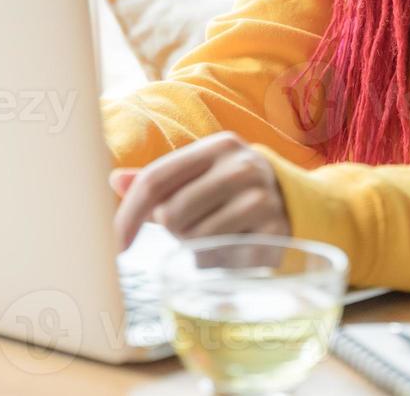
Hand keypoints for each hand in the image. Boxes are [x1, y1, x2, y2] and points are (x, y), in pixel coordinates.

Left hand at [110, 131, 289, 250]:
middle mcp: (243, 167)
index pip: (156, 180)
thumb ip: (157, 180)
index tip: (115, 245)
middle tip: (192, 225)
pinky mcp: (275, 234)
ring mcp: (264, 199)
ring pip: (196, 240)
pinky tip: (233, 246)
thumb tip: (114, 181)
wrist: (294, 200)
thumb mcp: (199, 174)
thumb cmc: (231, 189)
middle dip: (173, 230)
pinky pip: (223, 260)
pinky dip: (218, 262)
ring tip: (216, 233)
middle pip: (173, 214)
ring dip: (196, 246)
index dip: (129, 215)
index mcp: (218, 146)